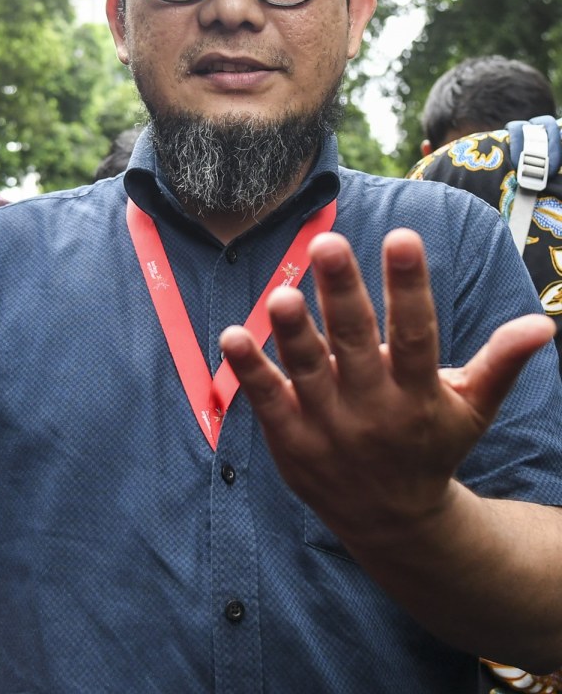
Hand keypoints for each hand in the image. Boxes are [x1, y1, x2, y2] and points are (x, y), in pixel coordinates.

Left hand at [220, 229, 553, 550]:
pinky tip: (231, 336)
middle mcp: (373, 410)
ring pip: (307, 372)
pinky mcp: (292, 441)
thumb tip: (544, 323)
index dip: (410, 287)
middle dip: (343, 294)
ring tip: (281, 294)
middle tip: (328, 244)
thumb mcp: (471, 409)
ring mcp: (328, 428)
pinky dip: (250, 371)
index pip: (416, 334)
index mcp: (419, 395)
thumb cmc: (433, 448)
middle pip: (355, 345)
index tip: (402, 238)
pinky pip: (268, 402)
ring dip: (293, 333)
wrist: (393, 524)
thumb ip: (500, 363)